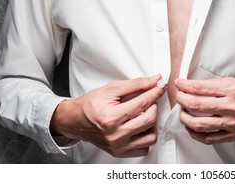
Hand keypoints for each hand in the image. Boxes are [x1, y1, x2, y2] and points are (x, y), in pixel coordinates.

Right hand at [50, 75, 165, 157]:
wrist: (74, 120)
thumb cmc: (91, 104)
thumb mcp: (111, 89)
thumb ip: (136, 84)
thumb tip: (155, 80)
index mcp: (111, 117)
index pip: (143, 103)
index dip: (155, 92)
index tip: (160, 86)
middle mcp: (115, 134)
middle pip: (149, 119)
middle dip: (154, 106)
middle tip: (149, 100)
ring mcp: (118, 146)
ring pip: (150, 137)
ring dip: (152, 123)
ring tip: (144, 114)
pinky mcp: (119, 153)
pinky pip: (144, 149)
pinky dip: (146, 137)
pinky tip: (140, 127)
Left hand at [175, 77, 234, 144]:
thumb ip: (219, 85)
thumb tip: (197, 86)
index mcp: (233, 89)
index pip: (200, 88)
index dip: (184, 86)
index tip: (179, 84)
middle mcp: (232, 106)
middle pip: (196, 104)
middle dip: (181, 99)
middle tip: (178, 96)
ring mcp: (232, 123)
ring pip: (199, 123)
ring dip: (185, 117)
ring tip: (182, 112)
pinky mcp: (234, 135)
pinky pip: (209, 138)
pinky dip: (195, 133)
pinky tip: (191, 128)